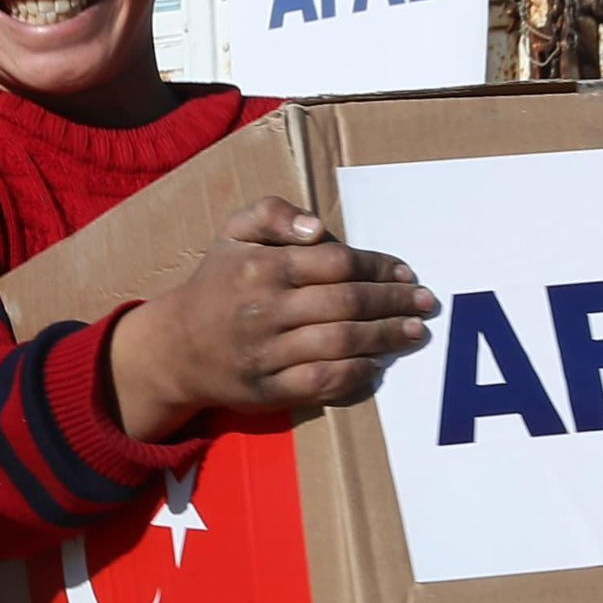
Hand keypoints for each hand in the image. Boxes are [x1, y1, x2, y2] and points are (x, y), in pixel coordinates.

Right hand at [105, 198, 436, 440]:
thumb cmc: (217, 284)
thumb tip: (317, 227)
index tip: (406, 272)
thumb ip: (271, 213)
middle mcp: (265, 310)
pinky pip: (322, 382)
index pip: (336, 262)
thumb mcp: (233, 234)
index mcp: (262, 267)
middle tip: (426, 302)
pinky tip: (379, 365)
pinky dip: (356, 374)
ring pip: (339, 343)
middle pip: (346, 303)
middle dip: (393, 302)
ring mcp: (267, 353)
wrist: (176, 348)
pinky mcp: (269, 389)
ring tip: (415, 332)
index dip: (378, 266)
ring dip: (385, 338)